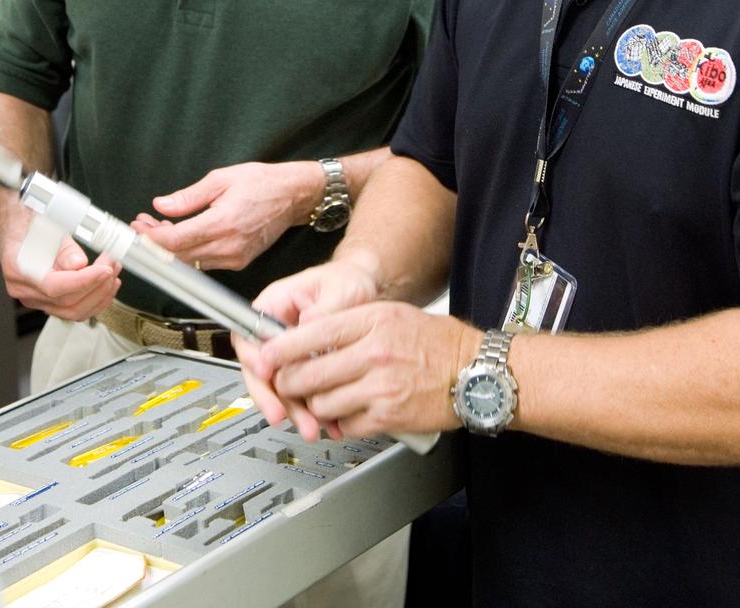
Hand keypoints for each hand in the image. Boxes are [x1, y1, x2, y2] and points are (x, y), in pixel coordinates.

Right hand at [0, 204, 119, 321]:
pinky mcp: (46, 300)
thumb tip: (79, 264)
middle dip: (97, 286)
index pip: (54, 287)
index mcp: (18, 269)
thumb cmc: (29, 222)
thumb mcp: (48, 226)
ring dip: (99, 295)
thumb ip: (64, 249)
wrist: (18, 223)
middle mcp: (24, 289)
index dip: (83, 281)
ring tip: (113, 273)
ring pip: (72, 312)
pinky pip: (72, 309)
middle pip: (66, 303)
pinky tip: (105, 286)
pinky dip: (93, 300)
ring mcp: (34, 298)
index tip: (104, 270)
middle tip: (112, 265)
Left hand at [131, 160, 324, 271]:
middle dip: (155, 243)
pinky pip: (205, 263)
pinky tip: (183, 235)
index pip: (176, 241)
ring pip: (190, 262)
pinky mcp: (239, 261)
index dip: (152, 237)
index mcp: (223, 222)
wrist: (294, 195)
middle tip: (144, 225)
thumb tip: (162, 204)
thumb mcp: (222, 178)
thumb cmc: (263, 183)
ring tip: (159, 227)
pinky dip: (189, 252)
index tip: (139, 227)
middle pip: (178, 256)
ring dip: (170, 249)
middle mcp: (229, 246)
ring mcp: (235, 258)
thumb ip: (189, 196)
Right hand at [234, 261, 380, 437]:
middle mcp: (276, 331)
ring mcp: (289, 353)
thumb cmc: (348, 282)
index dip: (253, 357)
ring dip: (292, 410)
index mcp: (275, 304)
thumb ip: (324, 309)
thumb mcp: (341, 289)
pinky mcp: (304, 369)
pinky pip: (300, 394)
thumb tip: (308, 324)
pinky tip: (325, 423)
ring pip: (279, 387)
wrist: (367, 291)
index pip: (249, 333)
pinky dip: (311, 411)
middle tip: (282, 415)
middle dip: (270, 396)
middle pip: (259, 368)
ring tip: (310, 427)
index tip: (266, 374)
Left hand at [251, 303, 478, 441]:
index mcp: (372, 321)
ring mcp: (380, 387)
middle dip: (289, 383)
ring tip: (321, 399)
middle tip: (285, 383)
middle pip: (308, 374)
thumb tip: (308, 334)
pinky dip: (341, 423)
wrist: (476, 371)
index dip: (279, 349)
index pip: (310, 334)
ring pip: (322, 404)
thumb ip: (350, 324)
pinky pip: (346, 425)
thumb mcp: (392, 314)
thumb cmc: (437, 342)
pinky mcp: (388, 416)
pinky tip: (348, 412)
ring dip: (315, 406)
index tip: (263, 356)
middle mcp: (373, 352)